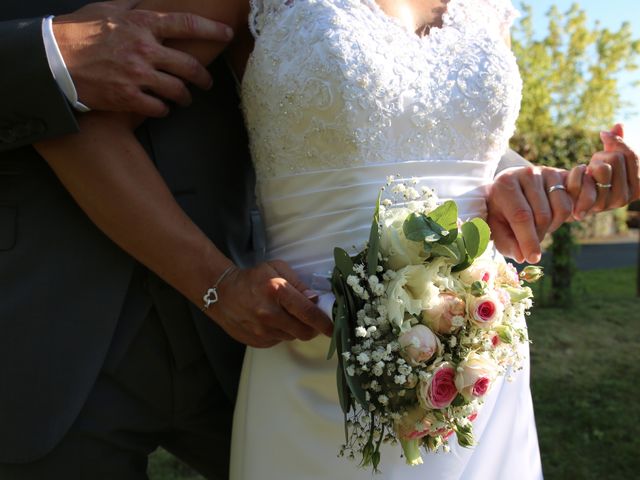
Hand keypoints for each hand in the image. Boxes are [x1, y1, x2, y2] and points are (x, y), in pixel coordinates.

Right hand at [52, 0, 233, 116]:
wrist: (53, 60)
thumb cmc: (79, 32)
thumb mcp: (107, 8)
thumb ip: (133, 4)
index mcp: (142, 24)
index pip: (186, 24)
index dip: (211, 29)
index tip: (227, 33)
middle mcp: (144, 50)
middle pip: (189, 66)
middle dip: (203, 78)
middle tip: (207, 83)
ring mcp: (137, 75)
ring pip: (178, 90)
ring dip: (185, 97)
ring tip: (184, 98)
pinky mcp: (128, 97)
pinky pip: (159, 108)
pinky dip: (164, 109)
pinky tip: (162, 107)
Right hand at [206, 260, 332, 347]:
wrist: (221, 293)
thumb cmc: (252, 278)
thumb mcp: (276, 269)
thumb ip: (298, 284)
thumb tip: (315, 299)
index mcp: (276, 292)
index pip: (308, 312)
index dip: (325, 322)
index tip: (334, 327)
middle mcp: (269, 314)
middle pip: (304, 331)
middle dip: (313, 327)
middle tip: (312, 319)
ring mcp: (262, 331)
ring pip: (292, 337)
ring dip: (296, 329)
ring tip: (286, 315)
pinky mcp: (257, 341)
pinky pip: (279, 341)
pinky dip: (282, 333)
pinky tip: (273, 321)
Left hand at [487, 165, 572, 263]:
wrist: (512, 188)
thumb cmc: (502, 210)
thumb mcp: (496, 226)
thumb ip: (506, 242)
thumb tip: (523, 257)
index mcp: (505, 185)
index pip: (521, 216)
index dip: (528, 239)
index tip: (533, 258)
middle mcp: (526, 174)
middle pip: (542, 215)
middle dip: (539, 235)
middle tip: (532, 239)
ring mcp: (546, 172)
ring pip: (561, 209)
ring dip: (553, 226)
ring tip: (540, 225)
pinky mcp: (561, 174)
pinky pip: (575, 199)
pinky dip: (572, 213)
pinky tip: (563, 217)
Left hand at [567, 124, 639, 219]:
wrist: (574, 201)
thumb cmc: (596, 178)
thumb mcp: (609, 160)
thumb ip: (617, 143)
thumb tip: (619, 125)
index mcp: (638, 187)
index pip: (631, 154)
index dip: (616, 141)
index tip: (603, 135)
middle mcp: (626, 197)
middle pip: (616, 158)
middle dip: (601, 156)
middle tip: (593, 164)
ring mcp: (609, 203)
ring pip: (602, 168)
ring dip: (591, 165)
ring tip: (588, 172)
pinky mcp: (591, 206)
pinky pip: (586, 179)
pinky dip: (579, 173)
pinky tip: (579, 175)